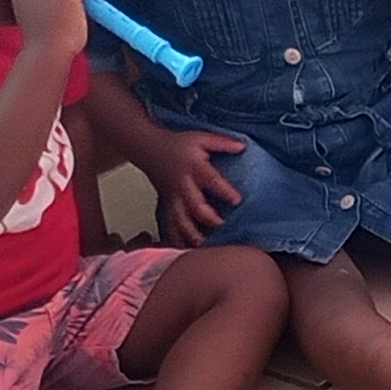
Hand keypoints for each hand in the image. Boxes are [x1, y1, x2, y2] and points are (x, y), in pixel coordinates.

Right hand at [144, 127, 247, 245]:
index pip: (210, 179)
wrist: (147, 148)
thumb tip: (243, 146)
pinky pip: (170, 225)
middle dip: (208, 218)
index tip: (237, 200)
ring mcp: (173, 198)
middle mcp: (183, 185)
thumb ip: (222, 143)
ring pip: (180, 220)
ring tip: (202, 246)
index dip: (224, 190)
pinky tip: (183, 252)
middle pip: (194, 205)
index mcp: (193, 167)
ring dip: (191, 234)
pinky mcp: (168, 206)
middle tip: (222, 226)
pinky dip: (176, 239)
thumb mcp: (201, 138)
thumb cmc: (177, 144)